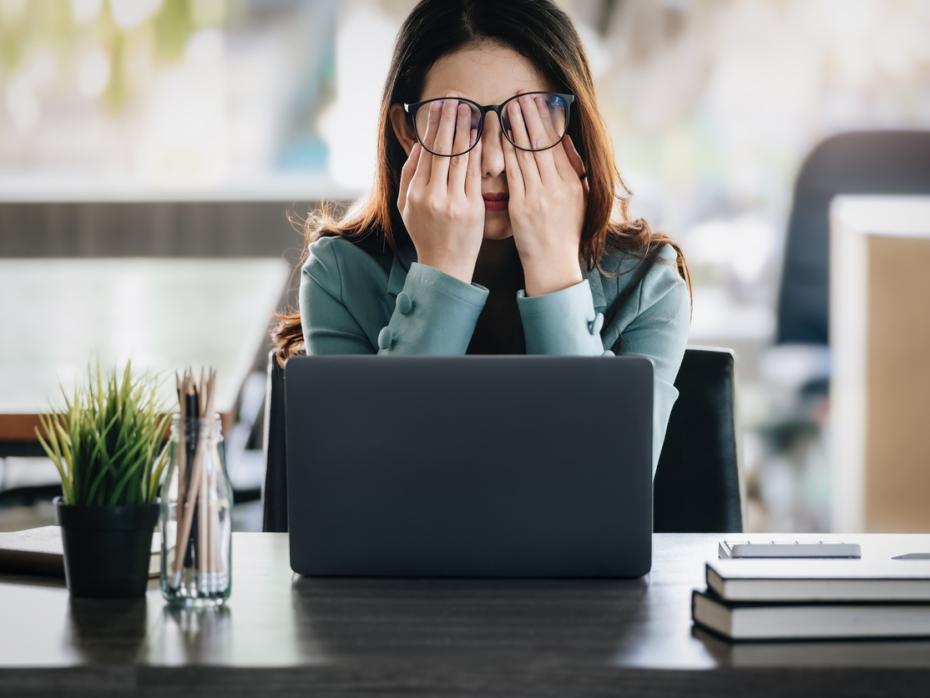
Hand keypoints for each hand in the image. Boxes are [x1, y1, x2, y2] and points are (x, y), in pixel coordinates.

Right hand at [397, 99, 484, 284]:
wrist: (445, 265)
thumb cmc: (425, 233)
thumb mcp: (406, 206)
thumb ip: (409, 175)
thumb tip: (418, 145)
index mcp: (414, 193)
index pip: (426, 151)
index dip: (433, 126)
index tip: (440, 105)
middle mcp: (432, 195)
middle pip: (442, 149)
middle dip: (449, 120)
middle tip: (456, 97)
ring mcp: (453, 202)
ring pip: (460, 158)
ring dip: (465, 130)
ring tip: (470, 108)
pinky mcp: (472, 208)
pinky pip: (475, 174)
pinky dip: (478, 152)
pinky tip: (481, 136)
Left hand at [502, 94, 588, 295]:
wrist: (554, 265)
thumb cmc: (563, 234)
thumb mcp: (578, 200)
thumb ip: (574, 170)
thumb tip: (567, 142)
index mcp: (572, 183)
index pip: (558, 143)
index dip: (547, 119)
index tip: (538, 99)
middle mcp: (558, 186)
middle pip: (542, 143)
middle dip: (531, 115)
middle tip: (521, 92)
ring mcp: (540, 196)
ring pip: (527, 153)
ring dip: (517, 127)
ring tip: (509, 105)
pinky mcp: (522, 206)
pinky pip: (513, 173)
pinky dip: (506, 151)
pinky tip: (499, 136)